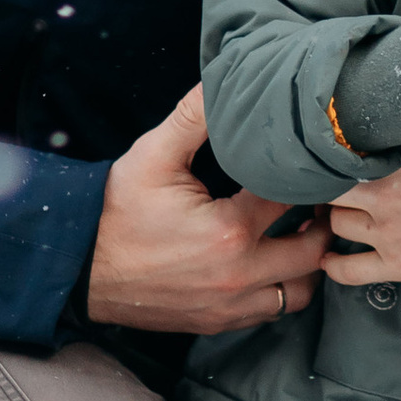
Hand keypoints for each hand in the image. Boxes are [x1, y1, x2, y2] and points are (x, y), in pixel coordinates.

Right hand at [85, 87, 328, 334]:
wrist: (78, 267)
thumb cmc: (116, 211)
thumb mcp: (153, 155)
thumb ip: (195, 117)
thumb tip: (223, 79)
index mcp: (229, 230)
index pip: (294, 197)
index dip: (307, 177)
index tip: (309, 162)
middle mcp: (238, 274)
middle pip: (312, 250)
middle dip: (322, 222)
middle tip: (319, 198)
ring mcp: (230, 304)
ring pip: (300, 291)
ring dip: (307, 262)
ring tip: (300, 231)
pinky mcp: (218, 321)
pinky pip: (272, 311)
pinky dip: (282, 288)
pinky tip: (272, 260)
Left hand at [320, 105, 400, 294]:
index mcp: (395, 154)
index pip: (343, 148)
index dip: (335, 151)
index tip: (333, 152)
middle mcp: (382, 191)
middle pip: (330, 188)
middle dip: (328, 187)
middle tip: (331, 187)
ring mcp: (387, 230)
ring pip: (334, 225)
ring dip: (332, 223)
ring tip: (334, 219)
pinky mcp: (398, 264)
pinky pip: (349, 271)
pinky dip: (334, 267)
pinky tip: (328, 261)